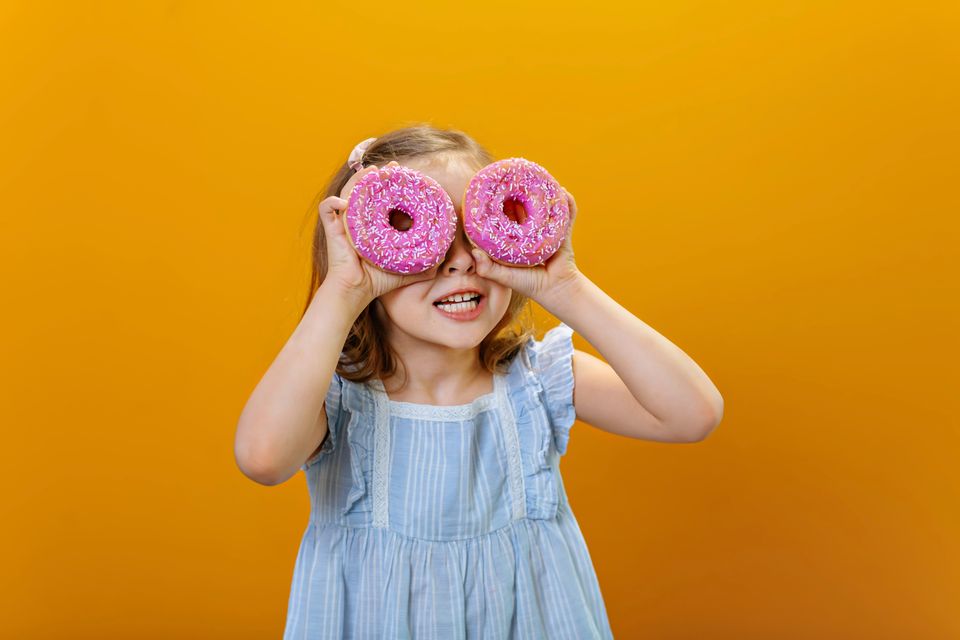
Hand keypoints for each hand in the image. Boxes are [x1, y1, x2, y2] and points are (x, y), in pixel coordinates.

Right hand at [318, 161, 437, 305]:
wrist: (355, 291)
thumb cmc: (377, 280)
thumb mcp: (404, 269)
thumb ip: (422, 265)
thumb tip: (441, 261)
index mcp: (372, 223)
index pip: (380, 196)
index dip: (391, 183)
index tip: (404, 174)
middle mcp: (358, 218)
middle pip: (365, 188)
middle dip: (377, 175)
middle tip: (392, 168)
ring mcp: (344, 222)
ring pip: (348, 192)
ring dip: (358, 179)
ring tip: (371, 172)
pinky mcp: (332, 230)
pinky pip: (327, 210)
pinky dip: (332, 203)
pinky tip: (343, 201)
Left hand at [469, 188, 583, 304]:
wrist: (556, 290)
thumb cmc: (528, 284)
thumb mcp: (504, 276)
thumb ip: (488, 268)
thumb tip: (474, 253)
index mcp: (515, 238)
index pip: (504, 217)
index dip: (499, 205)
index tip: (492, 190)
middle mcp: (530, 231)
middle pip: (525, 206)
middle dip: (521, 193)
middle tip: (516, 179)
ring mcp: (547, 230)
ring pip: (545, 208)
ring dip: (544, 194)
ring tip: (539, 179)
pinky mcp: (563, 233)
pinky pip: (568, 216)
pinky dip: (568, 204)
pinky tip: (564, 192)